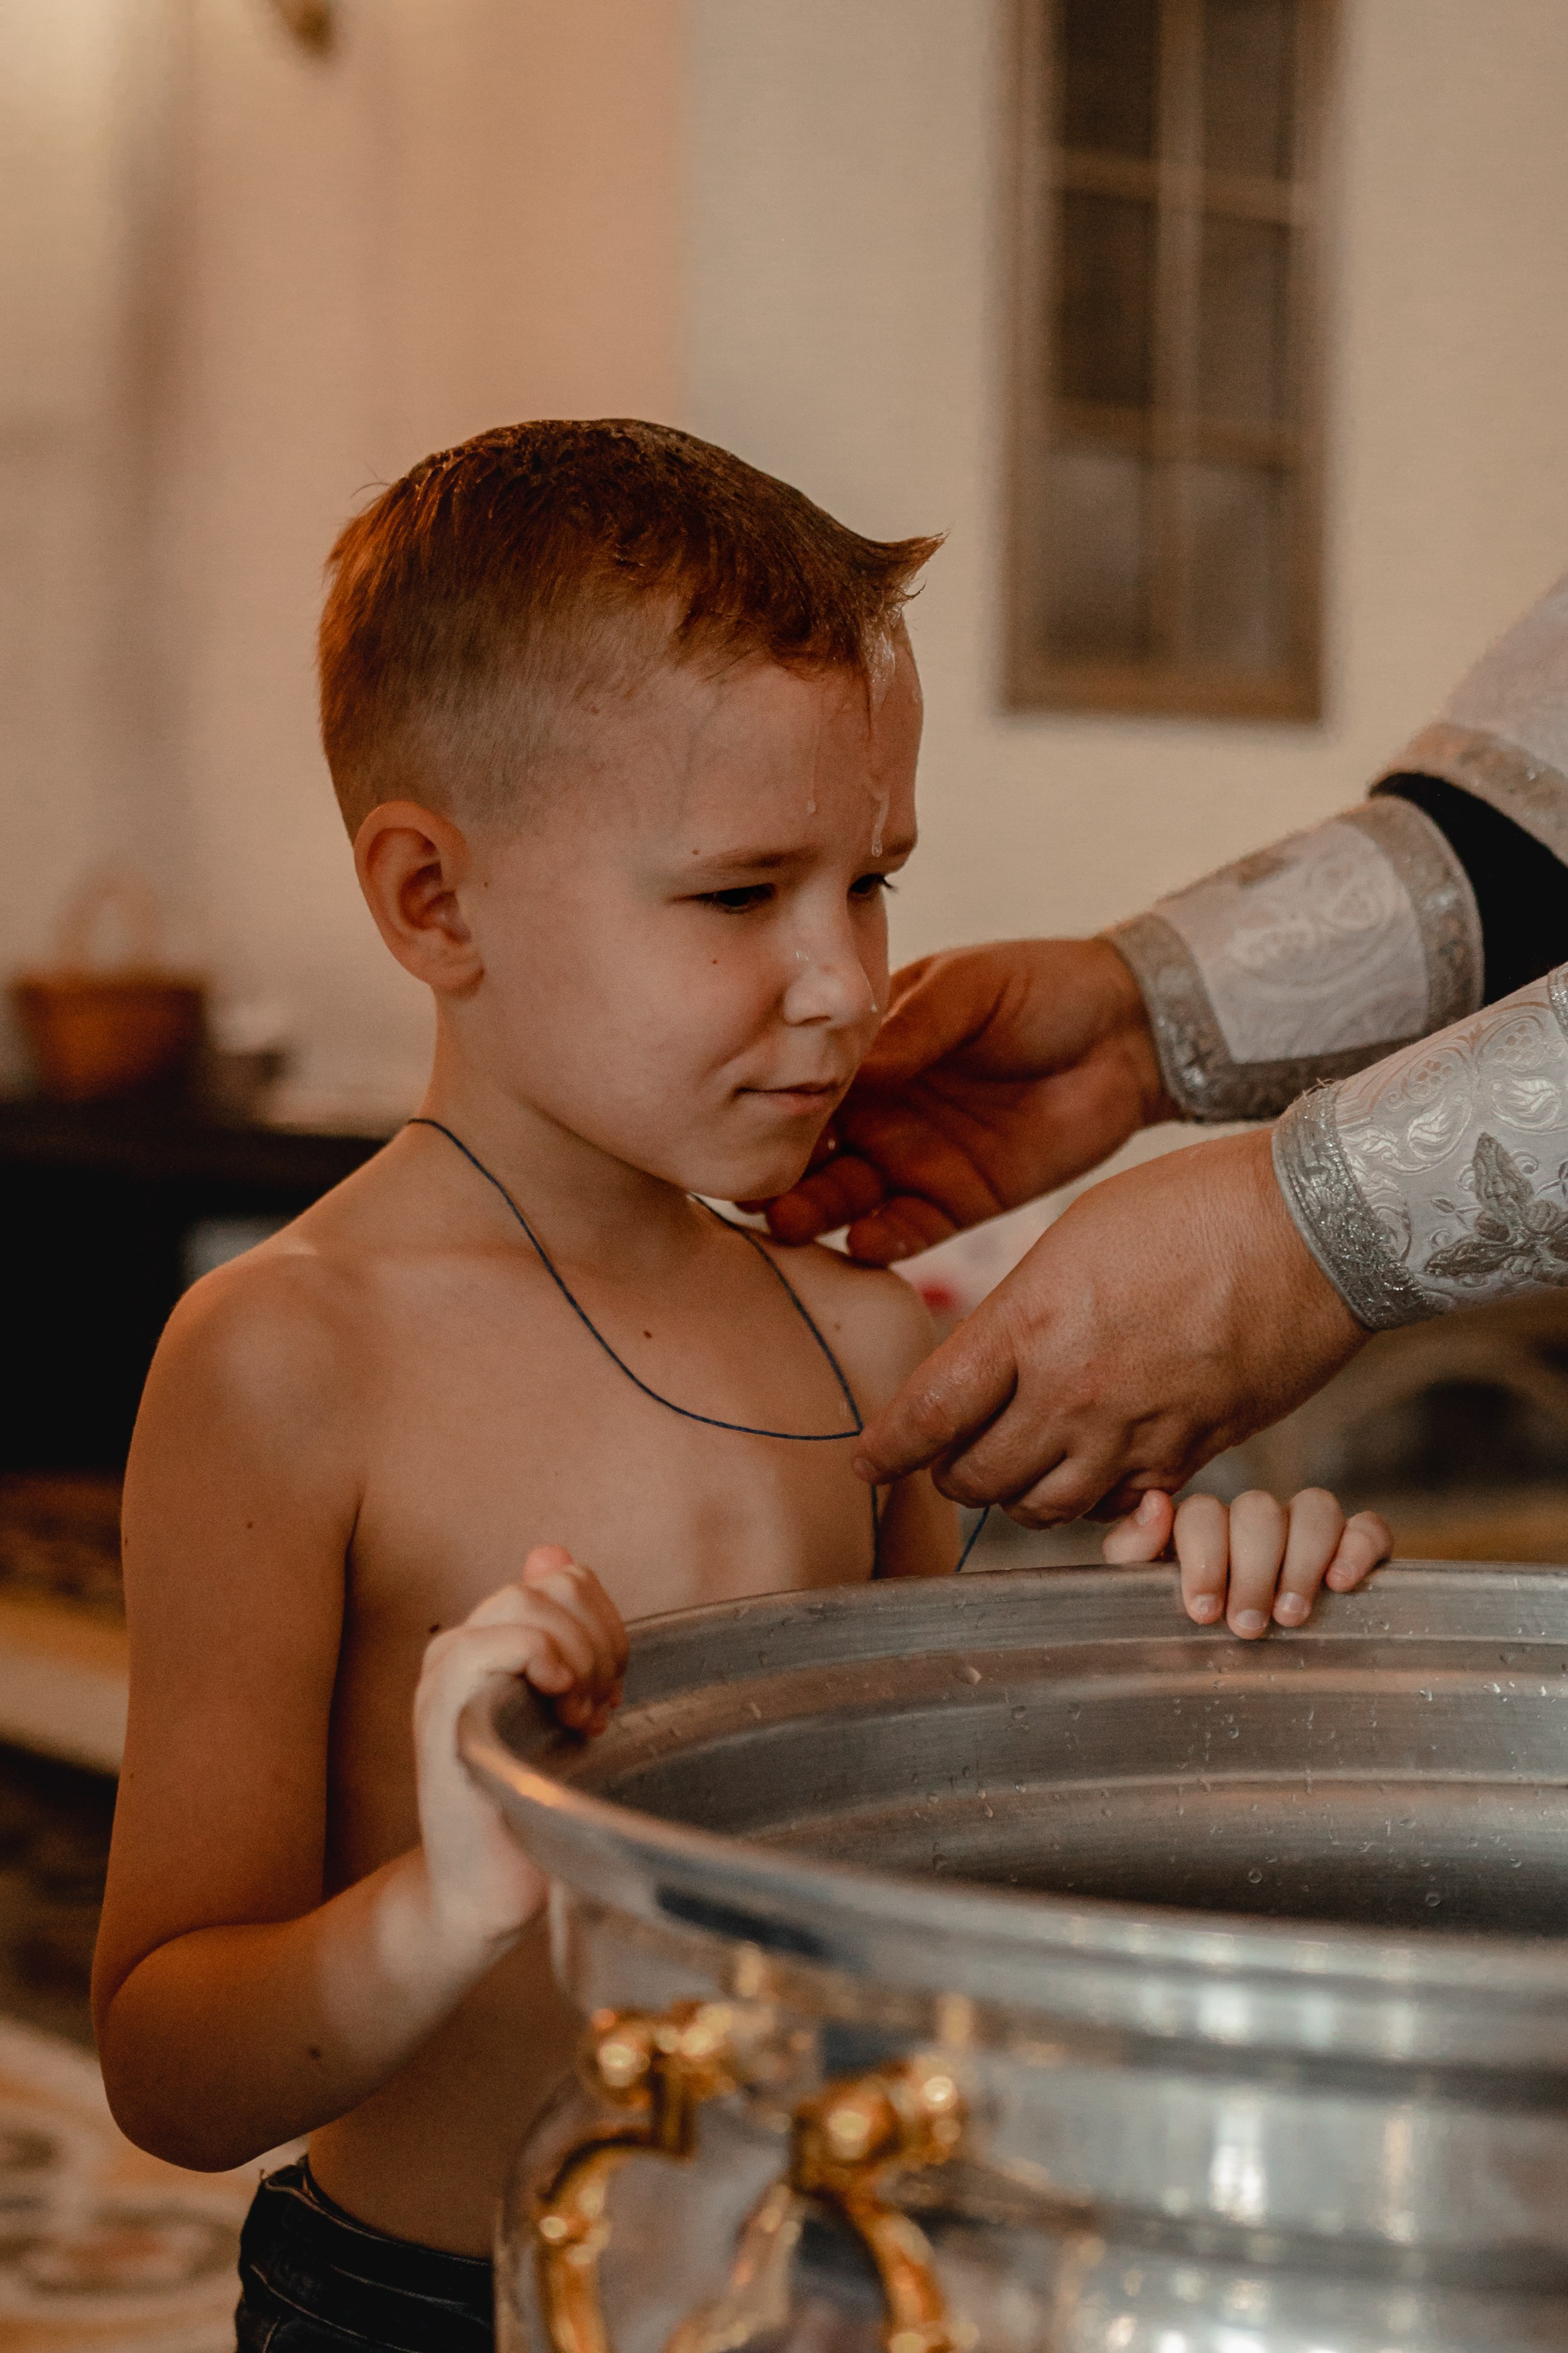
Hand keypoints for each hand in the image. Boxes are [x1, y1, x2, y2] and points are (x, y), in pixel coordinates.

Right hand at [412, 1546, 626, 1951]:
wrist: (485, 1892)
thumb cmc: (531, 1807)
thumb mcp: (563, 1709)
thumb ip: (564, 1634)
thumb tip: (552, 1553)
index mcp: (492, 1642)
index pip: (564, 1577)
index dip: (606, 1624)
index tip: (612, 1690)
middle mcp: (461, 1649)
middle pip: (550, 1585)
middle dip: (599, 1640)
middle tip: (600, 1709)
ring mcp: (445, 1680)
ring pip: (523, 1604)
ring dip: (575, 1655)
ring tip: (580, 1720)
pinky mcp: (441, 1717)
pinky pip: (487, 1646)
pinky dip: (537, 1658)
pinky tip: (558, 1704)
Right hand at [761, 939, 1170, 1260]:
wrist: (1134, 1032)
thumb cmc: (1046, 988)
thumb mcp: (971, 987)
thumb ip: (914, 1025)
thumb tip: (849, 1063)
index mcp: (871, 1051)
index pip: (803, 1080)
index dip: (770, 1099)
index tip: (737, 1116)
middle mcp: (881, 1110)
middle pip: (811, 1148)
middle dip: (777, 1168)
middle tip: (747, 1186)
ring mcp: (916, 1160)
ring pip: (847, 1197)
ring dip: (815, 1211)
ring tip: (789, 1220)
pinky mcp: (959, 1201)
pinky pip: (910, 1229)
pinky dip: (884, 1240)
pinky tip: (864, 1240)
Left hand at [853, 1128, 1367, 1521]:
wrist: (1314, 1226)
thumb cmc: (1194, 1205)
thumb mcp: (1076, 1237)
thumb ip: (1025, 1310)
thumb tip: (997, 1356)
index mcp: (1030, 1325)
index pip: (928, 1415)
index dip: (885, 1451)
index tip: (866, 1462)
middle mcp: (1072, 1392)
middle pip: (975, 1477)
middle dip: (948, 1474)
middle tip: (944, 1457)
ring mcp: (1134, 1433)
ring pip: (1043, 1508)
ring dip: (1017, 1495)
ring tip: (1013, 1469)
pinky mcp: (1192, 1455)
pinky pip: (1120, 1509)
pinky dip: (1094, 1503)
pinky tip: (1092, 1472)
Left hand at [1102, 1487, 1392, 1636]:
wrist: (1238, 1681)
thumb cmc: (1190, 1633)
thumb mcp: (1146, 1597)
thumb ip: (1134, 1552)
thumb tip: (1156, 1504)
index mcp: (1205, 1530)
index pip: (1203, 1512)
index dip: (1204, 1556)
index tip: (1203, 1611)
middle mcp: (1256, 1523)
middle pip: (1259, 1510)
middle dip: (1253, 1570)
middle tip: (1247, 1625)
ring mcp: (1307, 1532)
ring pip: (1315, 1508)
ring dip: (1302, 1560)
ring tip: (1292, 1616)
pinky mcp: (1356, 1549)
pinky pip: (1368, 1526)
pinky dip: (1358, 1547)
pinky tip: (1342, 1584)